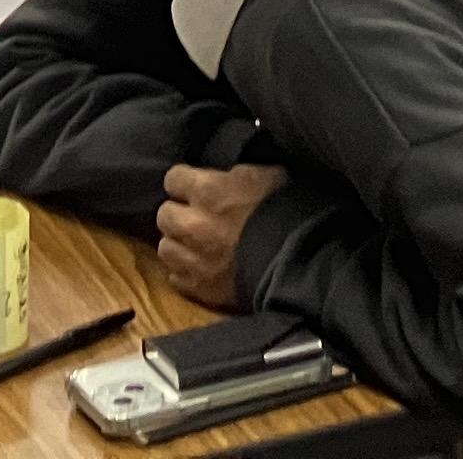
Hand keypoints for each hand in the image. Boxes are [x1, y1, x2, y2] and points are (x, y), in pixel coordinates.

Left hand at [155, 161, 287, 310]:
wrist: (298, 263)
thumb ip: (234, 174)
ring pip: (166, 248)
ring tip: (196, 245)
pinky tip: (202, 267)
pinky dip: (186, 272)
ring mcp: (192, 259)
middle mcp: (192, 223)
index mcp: (208, 191)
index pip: (173, 178)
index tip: (195, 187)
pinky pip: (176, 278)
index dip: (185, 182)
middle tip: (195, 216)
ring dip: (179, 244)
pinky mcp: (198, 288)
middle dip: (178, 213)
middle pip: (164, 214)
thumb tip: (225, 175)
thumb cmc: (286, 213)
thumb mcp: (265, 175)